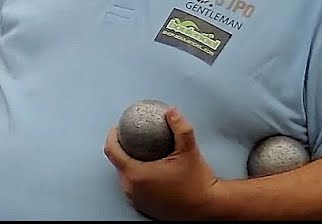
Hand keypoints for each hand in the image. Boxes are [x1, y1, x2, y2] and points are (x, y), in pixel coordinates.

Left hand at [104, 106, 220, 219]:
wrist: (209, 208)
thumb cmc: (198, 185)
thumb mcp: (189, 151)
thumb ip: (180, 127)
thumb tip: (171, 112)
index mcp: (136, 175)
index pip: (112, 151)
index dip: (112, 135)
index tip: (118, 128)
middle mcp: (132, 190)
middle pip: (117, 163)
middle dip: (122, 148)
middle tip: (132, 137)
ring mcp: (137, 200)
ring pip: (125, 177)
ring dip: (129, 163)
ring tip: (140, 152)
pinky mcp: (145, 207)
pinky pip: (134, 188)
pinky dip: (137, 177)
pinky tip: (149, 170)